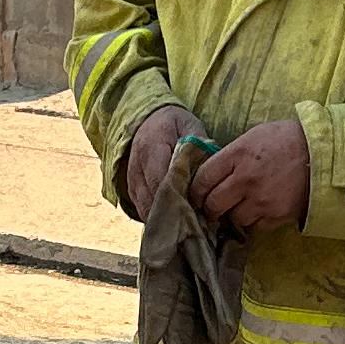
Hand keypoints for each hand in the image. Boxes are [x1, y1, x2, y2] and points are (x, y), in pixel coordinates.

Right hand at [120, 102, 199, 219]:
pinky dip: (159, 217)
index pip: (161, 180)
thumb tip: (212, 168)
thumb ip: (200, 146)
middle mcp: (137, 166)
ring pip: (146, 209)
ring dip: (166, 218)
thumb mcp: (190, 126)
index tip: (199, 207)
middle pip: (153, 199)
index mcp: (152, 147)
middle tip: (197, 221)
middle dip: (175, 212)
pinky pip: (142, 210)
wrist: (148, 121)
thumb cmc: (174, 125)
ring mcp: (132, 180)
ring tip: (188, 222)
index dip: (179, 197)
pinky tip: (176, 219)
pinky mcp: (131, 190)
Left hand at [190, 117, 310, 235]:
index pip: (203, 179)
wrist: (323, 153)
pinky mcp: (276, 215)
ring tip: (242, 206)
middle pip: (213, 204)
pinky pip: (255, 226)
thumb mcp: (253, 136)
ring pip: (233, 218)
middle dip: (209, 208)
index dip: (196, 191)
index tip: (197, 195)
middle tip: (213, 207)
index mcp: (237, 155)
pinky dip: (255, 221)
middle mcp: (245, 179)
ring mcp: (261, 200)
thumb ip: (231, 156)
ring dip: (234, 215)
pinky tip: (261, 209)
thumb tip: (212, 174)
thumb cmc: (286, 140)